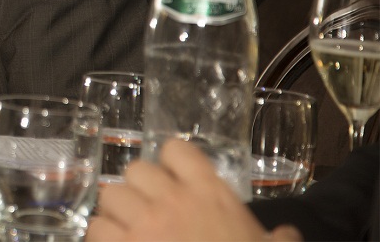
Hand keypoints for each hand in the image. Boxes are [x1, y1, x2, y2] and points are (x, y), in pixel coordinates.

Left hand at [88, 139, 301, 241]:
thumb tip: (287, 234)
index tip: (172, 179)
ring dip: (117, 212)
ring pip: (110, 194)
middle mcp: (172, 199)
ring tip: (127, 230)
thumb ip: (279, 239)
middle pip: (136, 170)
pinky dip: (102, 236)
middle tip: (148, 211)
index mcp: (209, 194)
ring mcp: (144, 222)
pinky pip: (96, 227)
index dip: (171, 163)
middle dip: (139, 190)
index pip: (177, 150)